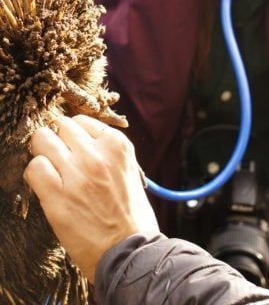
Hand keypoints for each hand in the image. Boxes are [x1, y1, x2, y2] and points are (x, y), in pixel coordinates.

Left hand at [23, 115, 158, 282]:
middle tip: (59, 158)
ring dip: (43, 153)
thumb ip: (107, 152)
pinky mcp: (58, 197)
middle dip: (57, 139)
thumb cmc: (130, 214)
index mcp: (116, 145)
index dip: (73, 135)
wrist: (130, 252)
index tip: (72, 149)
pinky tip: (45, 186)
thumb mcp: (129, 170)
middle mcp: (96, 154)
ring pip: (42, 139)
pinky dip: (35, 174)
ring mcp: (76, 174)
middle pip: (60, 126)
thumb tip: (80, 140)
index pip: (80, 121)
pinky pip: (34, 168)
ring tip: (51, 171)